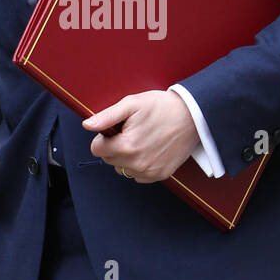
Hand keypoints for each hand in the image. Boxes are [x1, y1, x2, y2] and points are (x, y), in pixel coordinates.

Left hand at [82, 90, 199, 181]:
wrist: (193, 115)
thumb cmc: (162, 106)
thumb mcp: (132, 104)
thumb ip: (106, 116)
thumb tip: (87, 125)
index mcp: (126, 146)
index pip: (96, 149)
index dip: (103, 137)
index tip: (117, 128)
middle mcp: (137, 163)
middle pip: (108, 159)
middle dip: (114, 146)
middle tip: (131, 131)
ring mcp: (149, 171)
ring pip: (122, 168)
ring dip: (126, 157)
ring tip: (142, 139)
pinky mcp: (160, 175)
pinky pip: (138, 175)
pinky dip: (139, 164)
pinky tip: (150, 149)